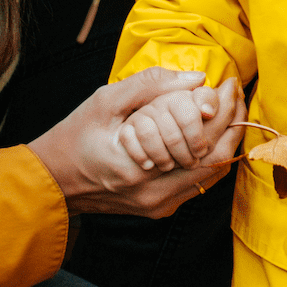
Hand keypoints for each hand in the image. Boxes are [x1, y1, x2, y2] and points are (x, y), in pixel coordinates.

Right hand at [30, 69, 244, 216]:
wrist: (50, 184)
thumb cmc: (71, 140)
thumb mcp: (103, 102)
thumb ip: (150, 86)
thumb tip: (196, 78)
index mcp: (139, 169)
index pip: (201, 139)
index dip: (222, 108)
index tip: (229, 83)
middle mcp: (154, 194)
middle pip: (215, 160)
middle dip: (232, 122)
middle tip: (235, 93)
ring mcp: (159, 206)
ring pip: (210, 174)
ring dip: (224, 139)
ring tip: (228, 108)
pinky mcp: (159, 208)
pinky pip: (196, 182)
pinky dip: (209, 156)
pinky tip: (210, 132)